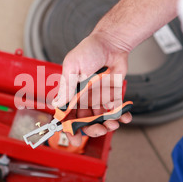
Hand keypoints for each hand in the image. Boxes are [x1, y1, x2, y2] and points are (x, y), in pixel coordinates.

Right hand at [52, 31, 132, 145]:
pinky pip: (116, 110)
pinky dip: (121, 116)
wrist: (111, 42)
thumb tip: (58, 104)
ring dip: (107, 125)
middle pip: (85, 121)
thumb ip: (67, 86)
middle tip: (100, 130)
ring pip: (101, 119)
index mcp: (71, 93)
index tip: (73, 140)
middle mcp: (84, 97)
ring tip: (114, 124)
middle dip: (92, 129)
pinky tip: (124, 117)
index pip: (67, 115)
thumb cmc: (89, 50)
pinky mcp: (112, 95)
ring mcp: (98, 97)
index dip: (69, 129)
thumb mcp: (73, 66)